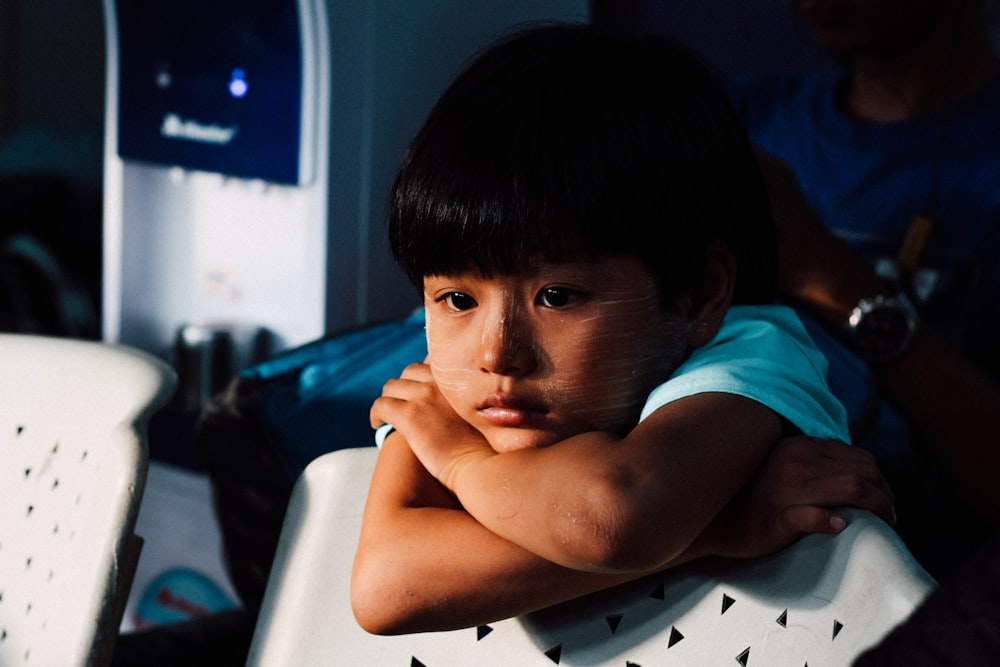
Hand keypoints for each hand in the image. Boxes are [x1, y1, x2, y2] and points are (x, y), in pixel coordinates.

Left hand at [370, 362, 491, 484]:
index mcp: (459, 379)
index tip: (421, 391)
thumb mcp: (485, 412)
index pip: (432, 363)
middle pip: (410, 372)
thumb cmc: (488, 448)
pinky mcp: (409, 416)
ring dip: (389, 399)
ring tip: (388, 415)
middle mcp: (441, 381)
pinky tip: (379, 425)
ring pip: (391, 387)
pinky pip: (381, 406)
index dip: (423, 377)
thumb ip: (472, 400)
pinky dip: (377, 414)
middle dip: (403, 386)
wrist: (483, 466)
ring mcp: (424, 396)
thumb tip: (457, 405)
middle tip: (402, 404)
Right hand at [696, 436, 895, 558]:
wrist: (714, 520)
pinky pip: (813, 516)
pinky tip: (841, 526)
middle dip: (887, 496)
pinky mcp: (778, 515)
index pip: (861, 458)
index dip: (882, 480)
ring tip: (884, 524)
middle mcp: (796, 461)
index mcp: (800, 446)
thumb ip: (814, 463)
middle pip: (864, 473)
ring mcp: (787, 488)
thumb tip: (857, 473)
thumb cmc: (754, 497)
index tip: (886, 501)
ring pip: (852, 489)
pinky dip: (831, 520)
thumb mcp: (784, 468)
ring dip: (878, 508)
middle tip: (891, 517)